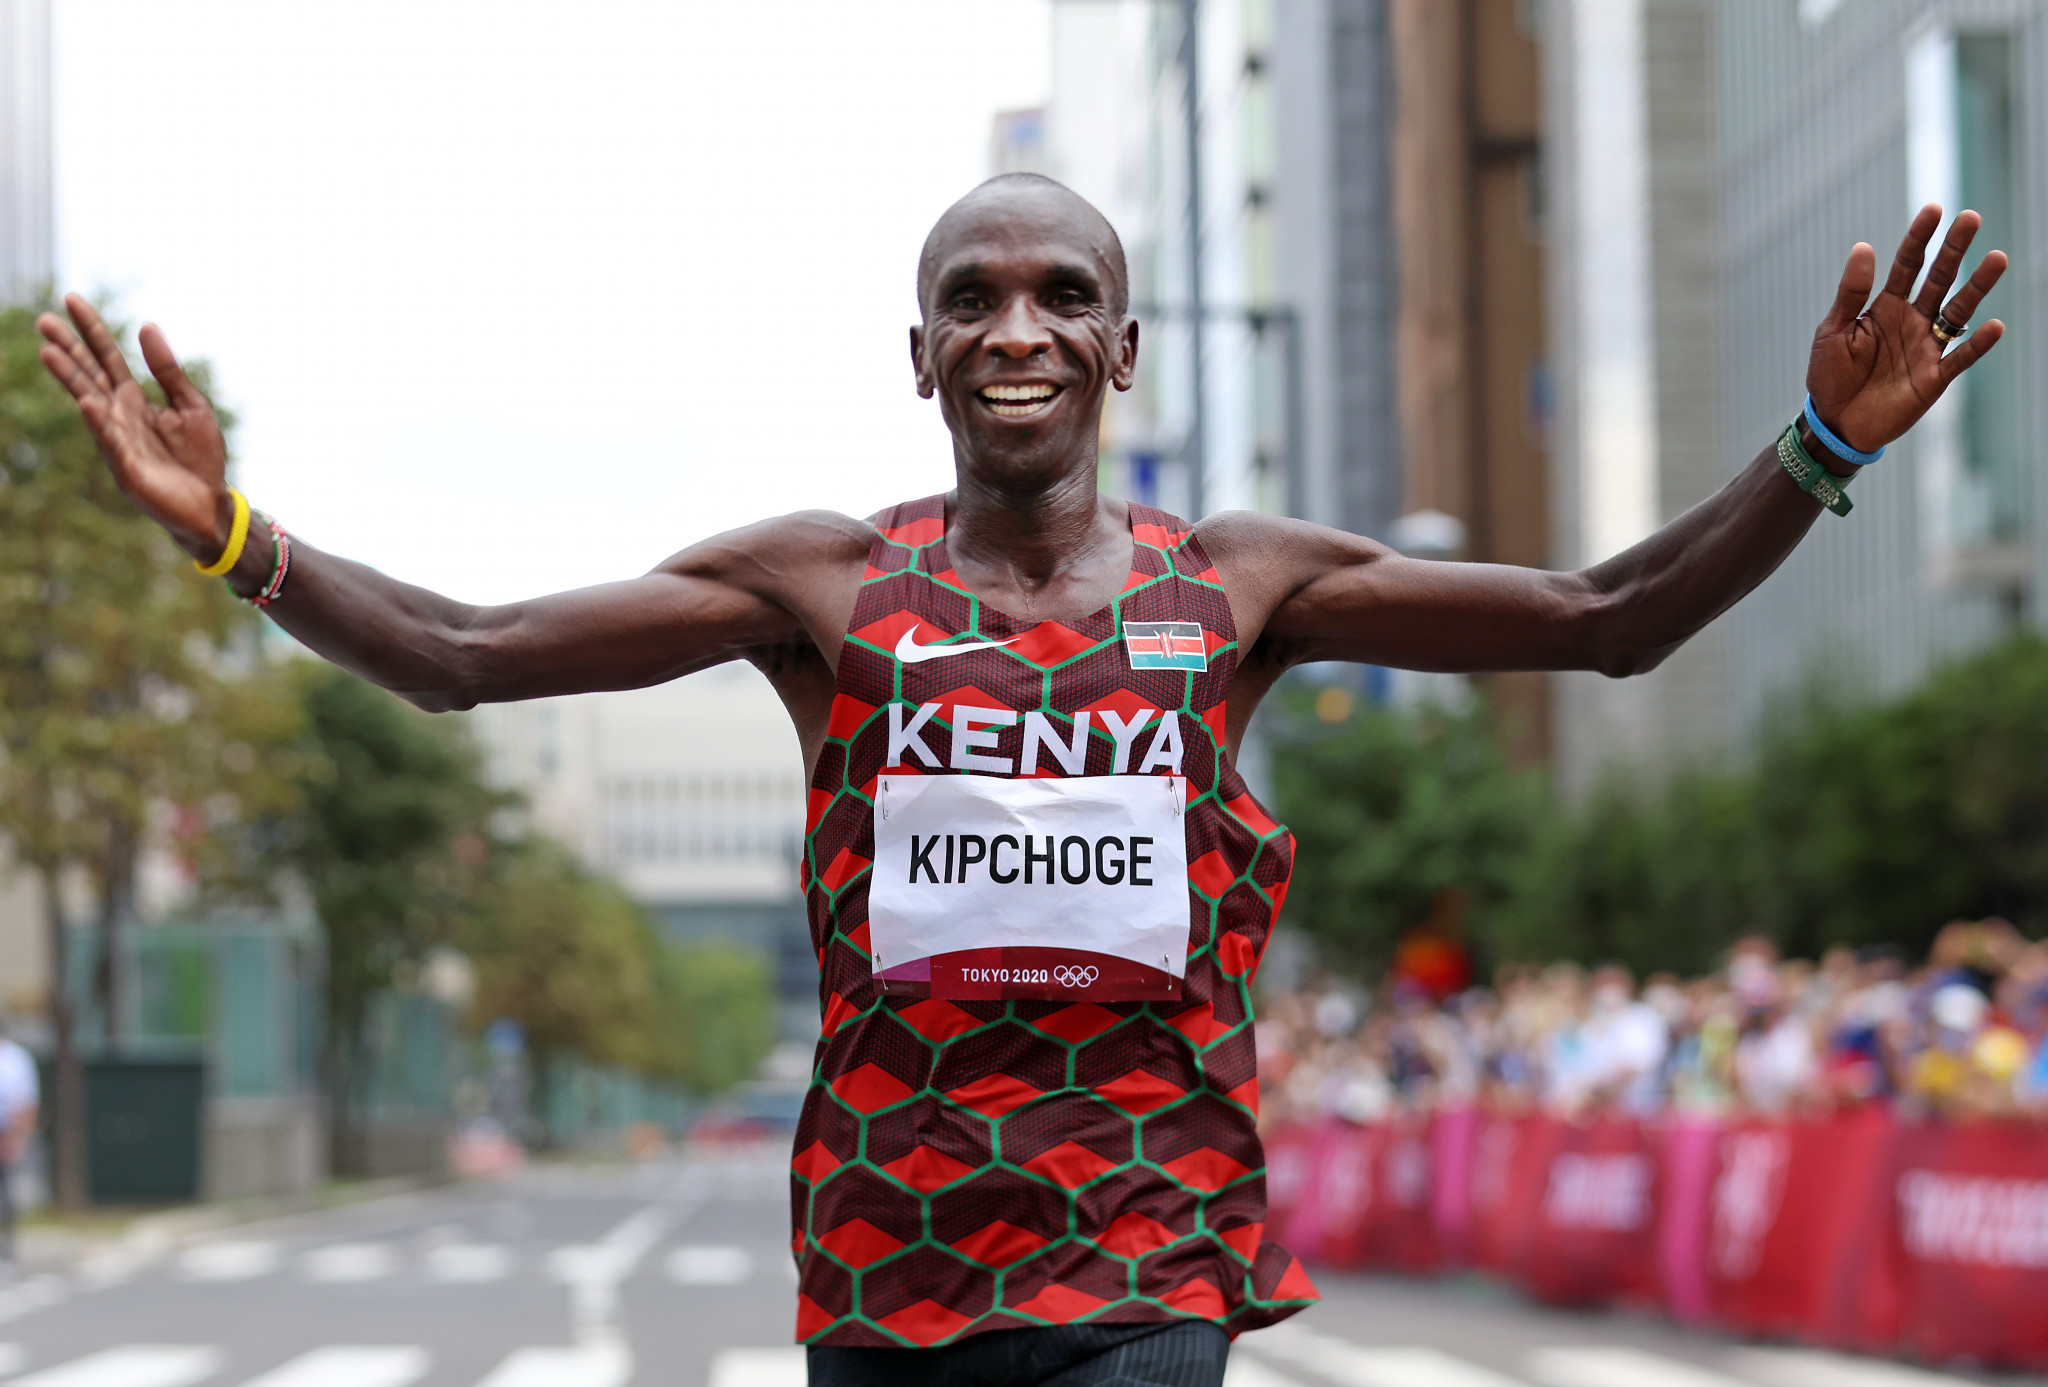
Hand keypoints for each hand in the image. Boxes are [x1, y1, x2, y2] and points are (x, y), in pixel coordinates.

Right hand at [37, 295, 234, 561]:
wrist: (211, 505)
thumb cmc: (199, 458)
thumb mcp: (191, 406)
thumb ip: (169, 371)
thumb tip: (146, 325)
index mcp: (134, 400)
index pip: (106, 358)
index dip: (90, 331)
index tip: (70, 299)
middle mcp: (119, 417)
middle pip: (90, 376)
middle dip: (68, 349)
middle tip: (44, 320)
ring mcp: (119, 442)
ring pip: (92, 404)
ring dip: (71, 379)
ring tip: (49, 351)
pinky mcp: (128, 469)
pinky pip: (112, 443)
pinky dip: (100, 423)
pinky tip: (88, 402)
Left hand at [1807, 204, 2006, 453]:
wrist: (1835, 423)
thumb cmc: (1830, 376)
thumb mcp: (1833, 331)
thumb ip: (1851, 293)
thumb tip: (1863, 246)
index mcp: (1885, 307)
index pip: (1908, 265)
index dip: (1920, 238)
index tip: (1935, 209)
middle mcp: (1912, 321)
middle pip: (1939, 278)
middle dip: (1955, 249)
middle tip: (1971, 217)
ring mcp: (1926, 347)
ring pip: (1958, 310)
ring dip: (1977, 286)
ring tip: (1998, 258)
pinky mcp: (1934, 377)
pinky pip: (1961, 358)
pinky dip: (1977, 344)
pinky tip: (1993, 325)